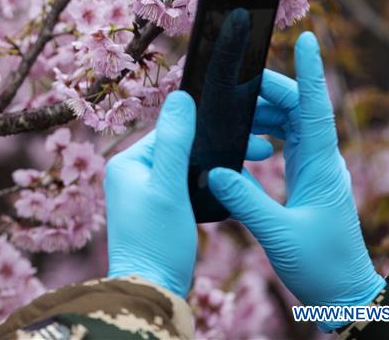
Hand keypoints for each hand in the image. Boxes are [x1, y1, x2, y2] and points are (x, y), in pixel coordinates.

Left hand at [105, 90, 274, 296]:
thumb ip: (174, 142)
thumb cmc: (158, 241)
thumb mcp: (169, 188)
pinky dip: (210, 184)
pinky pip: (187, 186)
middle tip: (261, 150)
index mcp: (127, 163)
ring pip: (187, 166)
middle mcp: (131, 174)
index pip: (171, 129)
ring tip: (255, 163)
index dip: (208, 127)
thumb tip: (180, 96)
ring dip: (217, 164)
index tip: (248, 127)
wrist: (152, 291)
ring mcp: (144, 193)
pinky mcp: (159, 210)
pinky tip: (235, 186)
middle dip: (218, 145)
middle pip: (181, 146)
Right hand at [207, 32, 384, 324]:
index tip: (306, 39)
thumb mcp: (278, 234)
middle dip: (270, 89)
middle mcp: (321, 159)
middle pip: (298, 108)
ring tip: (232, 109)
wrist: (342, 292)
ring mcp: (314, 168)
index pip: (315, 108)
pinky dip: (263, 132)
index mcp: (321, 165)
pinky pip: (285, 142)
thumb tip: (216, 170)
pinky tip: (241, 138)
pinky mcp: (305, 179)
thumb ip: (245, 201)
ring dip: (263, 111)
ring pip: (290, 123)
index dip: (310, 72)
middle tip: (236, 82)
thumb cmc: (319, 264)